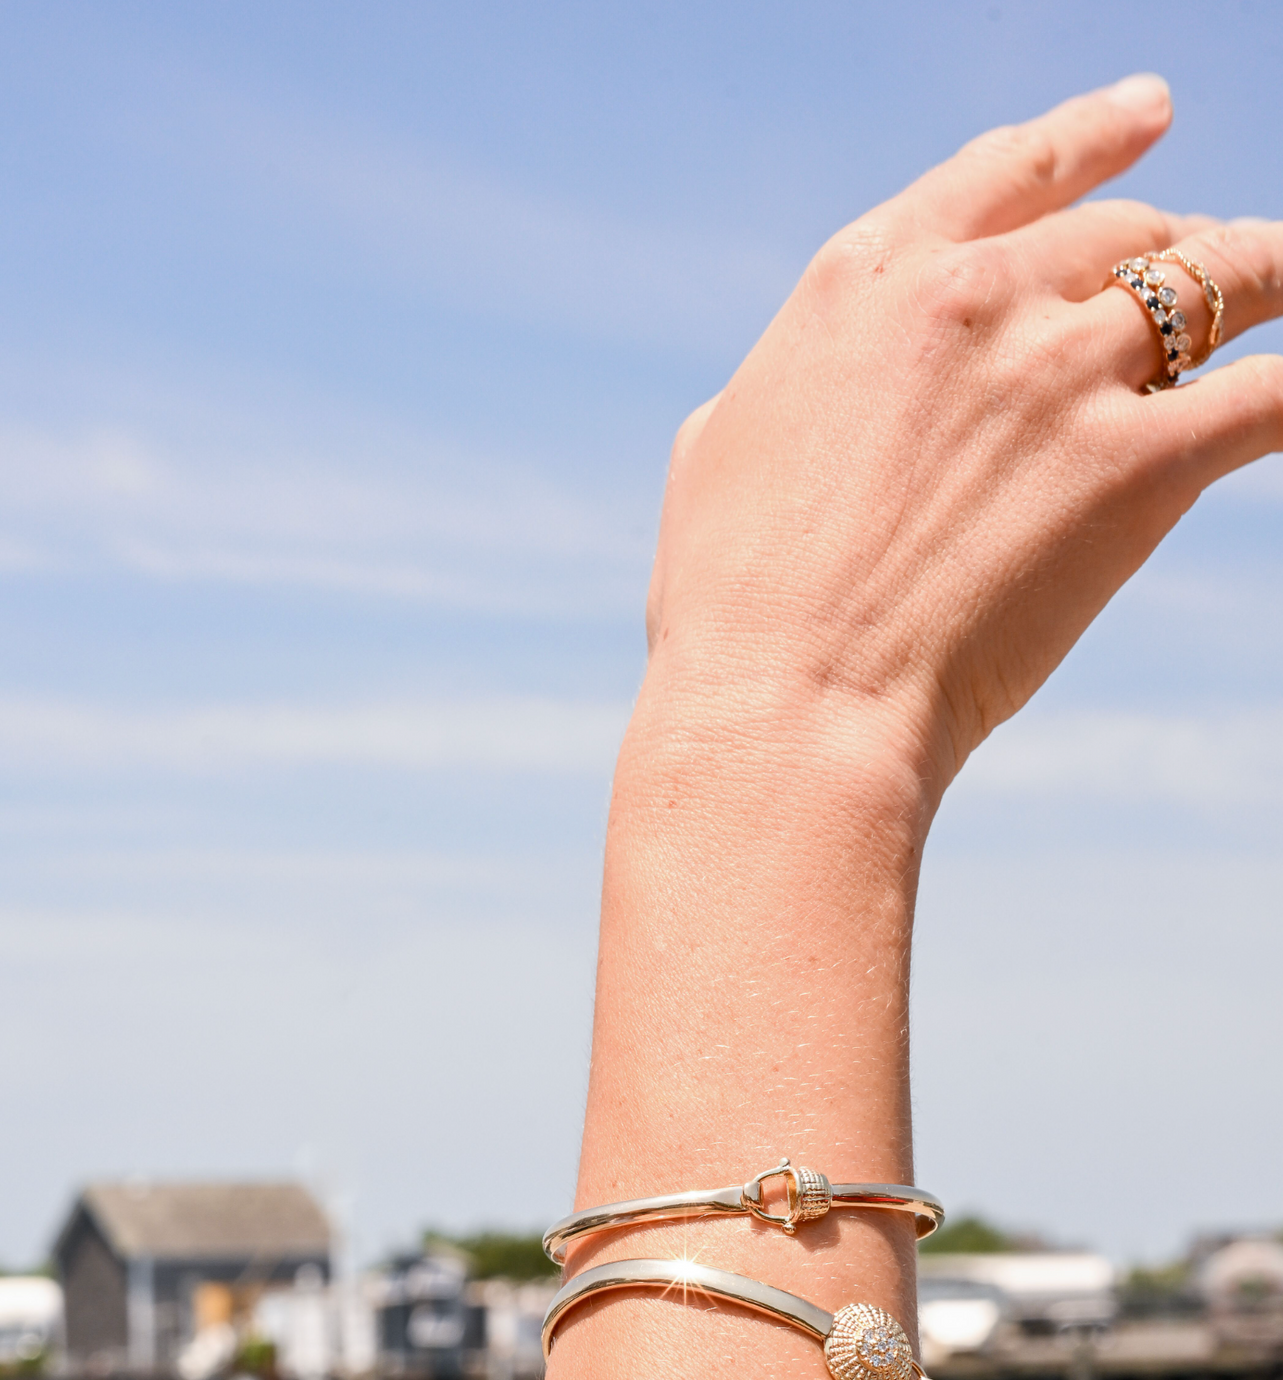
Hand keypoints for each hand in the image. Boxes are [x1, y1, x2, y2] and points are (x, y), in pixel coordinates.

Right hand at [646, 75, 1282, 804]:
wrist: (791, 698)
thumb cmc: (734, 602)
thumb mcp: (721, 450)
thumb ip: (794, 381)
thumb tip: (820, 382)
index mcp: (871, 279)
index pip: (1010, 171)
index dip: (1093, 133)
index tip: (1149, 112)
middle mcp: (975, 298)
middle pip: (1123, 228)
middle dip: (1172, 243)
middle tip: (1209, 266)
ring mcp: (1061, 372)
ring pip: (1217, 282)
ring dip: (1265, 280)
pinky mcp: (1136, 464)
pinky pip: (1266, 395)